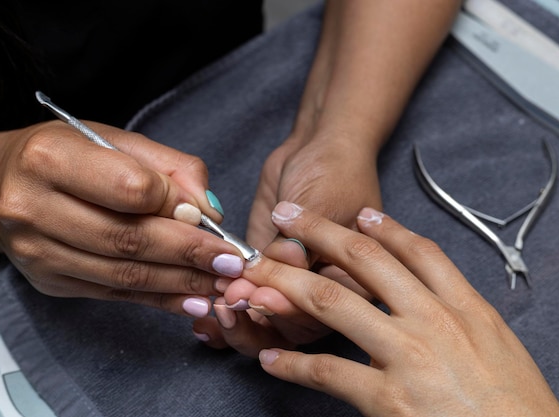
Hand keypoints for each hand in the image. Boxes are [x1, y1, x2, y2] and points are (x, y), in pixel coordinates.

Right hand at [0, 121, 244, 315]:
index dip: (175, 205)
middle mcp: (34, 208)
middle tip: (233, 263)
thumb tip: (208, 210)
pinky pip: (115, 294)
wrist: (0, 186)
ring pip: (124, 275)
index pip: (129, 188)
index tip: (207, 217)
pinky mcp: (50, 281)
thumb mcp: (115, 140)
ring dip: (181, 283)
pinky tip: (192, 301)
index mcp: (51, 159)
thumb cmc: (68, 155)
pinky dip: (159, 300)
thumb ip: (169, 167)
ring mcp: (39, 251)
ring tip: (222, 285)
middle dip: (190, 254)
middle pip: (129, 239)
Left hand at [193, 136, 378, 352]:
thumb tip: (283, 264)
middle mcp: (323, 292)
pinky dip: (224, 316)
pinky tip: (204, 320)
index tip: (260, 297)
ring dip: (236, 322)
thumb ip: (304, 239)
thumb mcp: (324, 201)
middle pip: (291, 329)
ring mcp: (290, 285)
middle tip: (229, 297)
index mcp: (353, 282)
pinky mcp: (262, 275)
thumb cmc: (334, 171)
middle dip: (256, 317)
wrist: (316, 147)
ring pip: (265, 325)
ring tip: (212, 306)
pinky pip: (245, 304)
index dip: (289, 311)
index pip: (322, 314)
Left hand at [245, 202, 558, 416]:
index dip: (386, 228)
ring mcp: (407, 356)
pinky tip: (272, 357)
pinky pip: (328, 371)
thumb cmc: (518, 407)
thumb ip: (464, 316)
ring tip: (258, 273)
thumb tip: (433, 297)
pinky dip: (295, 364)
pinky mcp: (387, 399)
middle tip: (289, 215)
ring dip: (289, 283)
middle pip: (365, 262)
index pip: (420, 253)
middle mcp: (432, 321)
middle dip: (320, 232)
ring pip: (333, 302)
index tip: (362, 212)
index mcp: (465, 308)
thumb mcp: (500, 346)